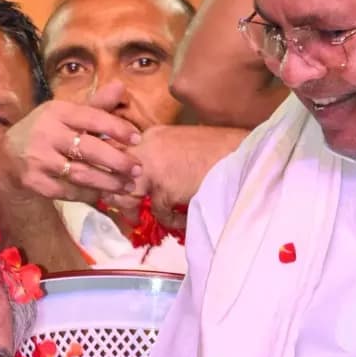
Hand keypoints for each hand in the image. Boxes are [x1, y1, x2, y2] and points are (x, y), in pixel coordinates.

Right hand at [0, 82, 142, 204]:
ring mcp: (39, 159)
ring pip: (81, 174)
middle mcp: (46, 133)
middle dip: (117, 161)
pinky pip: (69, 191)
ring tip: (127, 185)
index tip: (137, 138)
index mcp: (57, 111)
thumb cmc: (47, 132)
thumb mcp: (66, 114)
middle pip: (89, 149)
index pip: (92, 118)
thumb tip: (121, 86)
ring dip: (108, 182)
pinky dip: (89, 194)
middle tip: (138, 169)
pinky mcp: (35, 182)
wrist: (8, 158)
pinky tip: (103, 194)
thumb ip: (95, 105)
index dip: (116, 128)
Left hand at [126, 125, 247, 230]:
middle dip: (115, 193)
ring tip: (137, 220)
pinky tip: (181, 220)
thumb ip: (161, 156)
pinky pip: (159, 212)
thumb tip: (147, 178)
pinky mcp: (165, 187)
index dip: (116, 175)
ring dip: (132, 209)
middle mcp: (146, 148)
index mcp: (150, 136)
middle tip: (123, 208)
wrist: (241, 153)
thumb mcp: (181, 144)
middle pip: (114, 174)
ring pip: (127, 194)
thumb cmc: (217, 149)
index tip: (119, 188)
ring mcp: (153, 167)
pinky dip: (170, 220)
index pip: (118, 155)